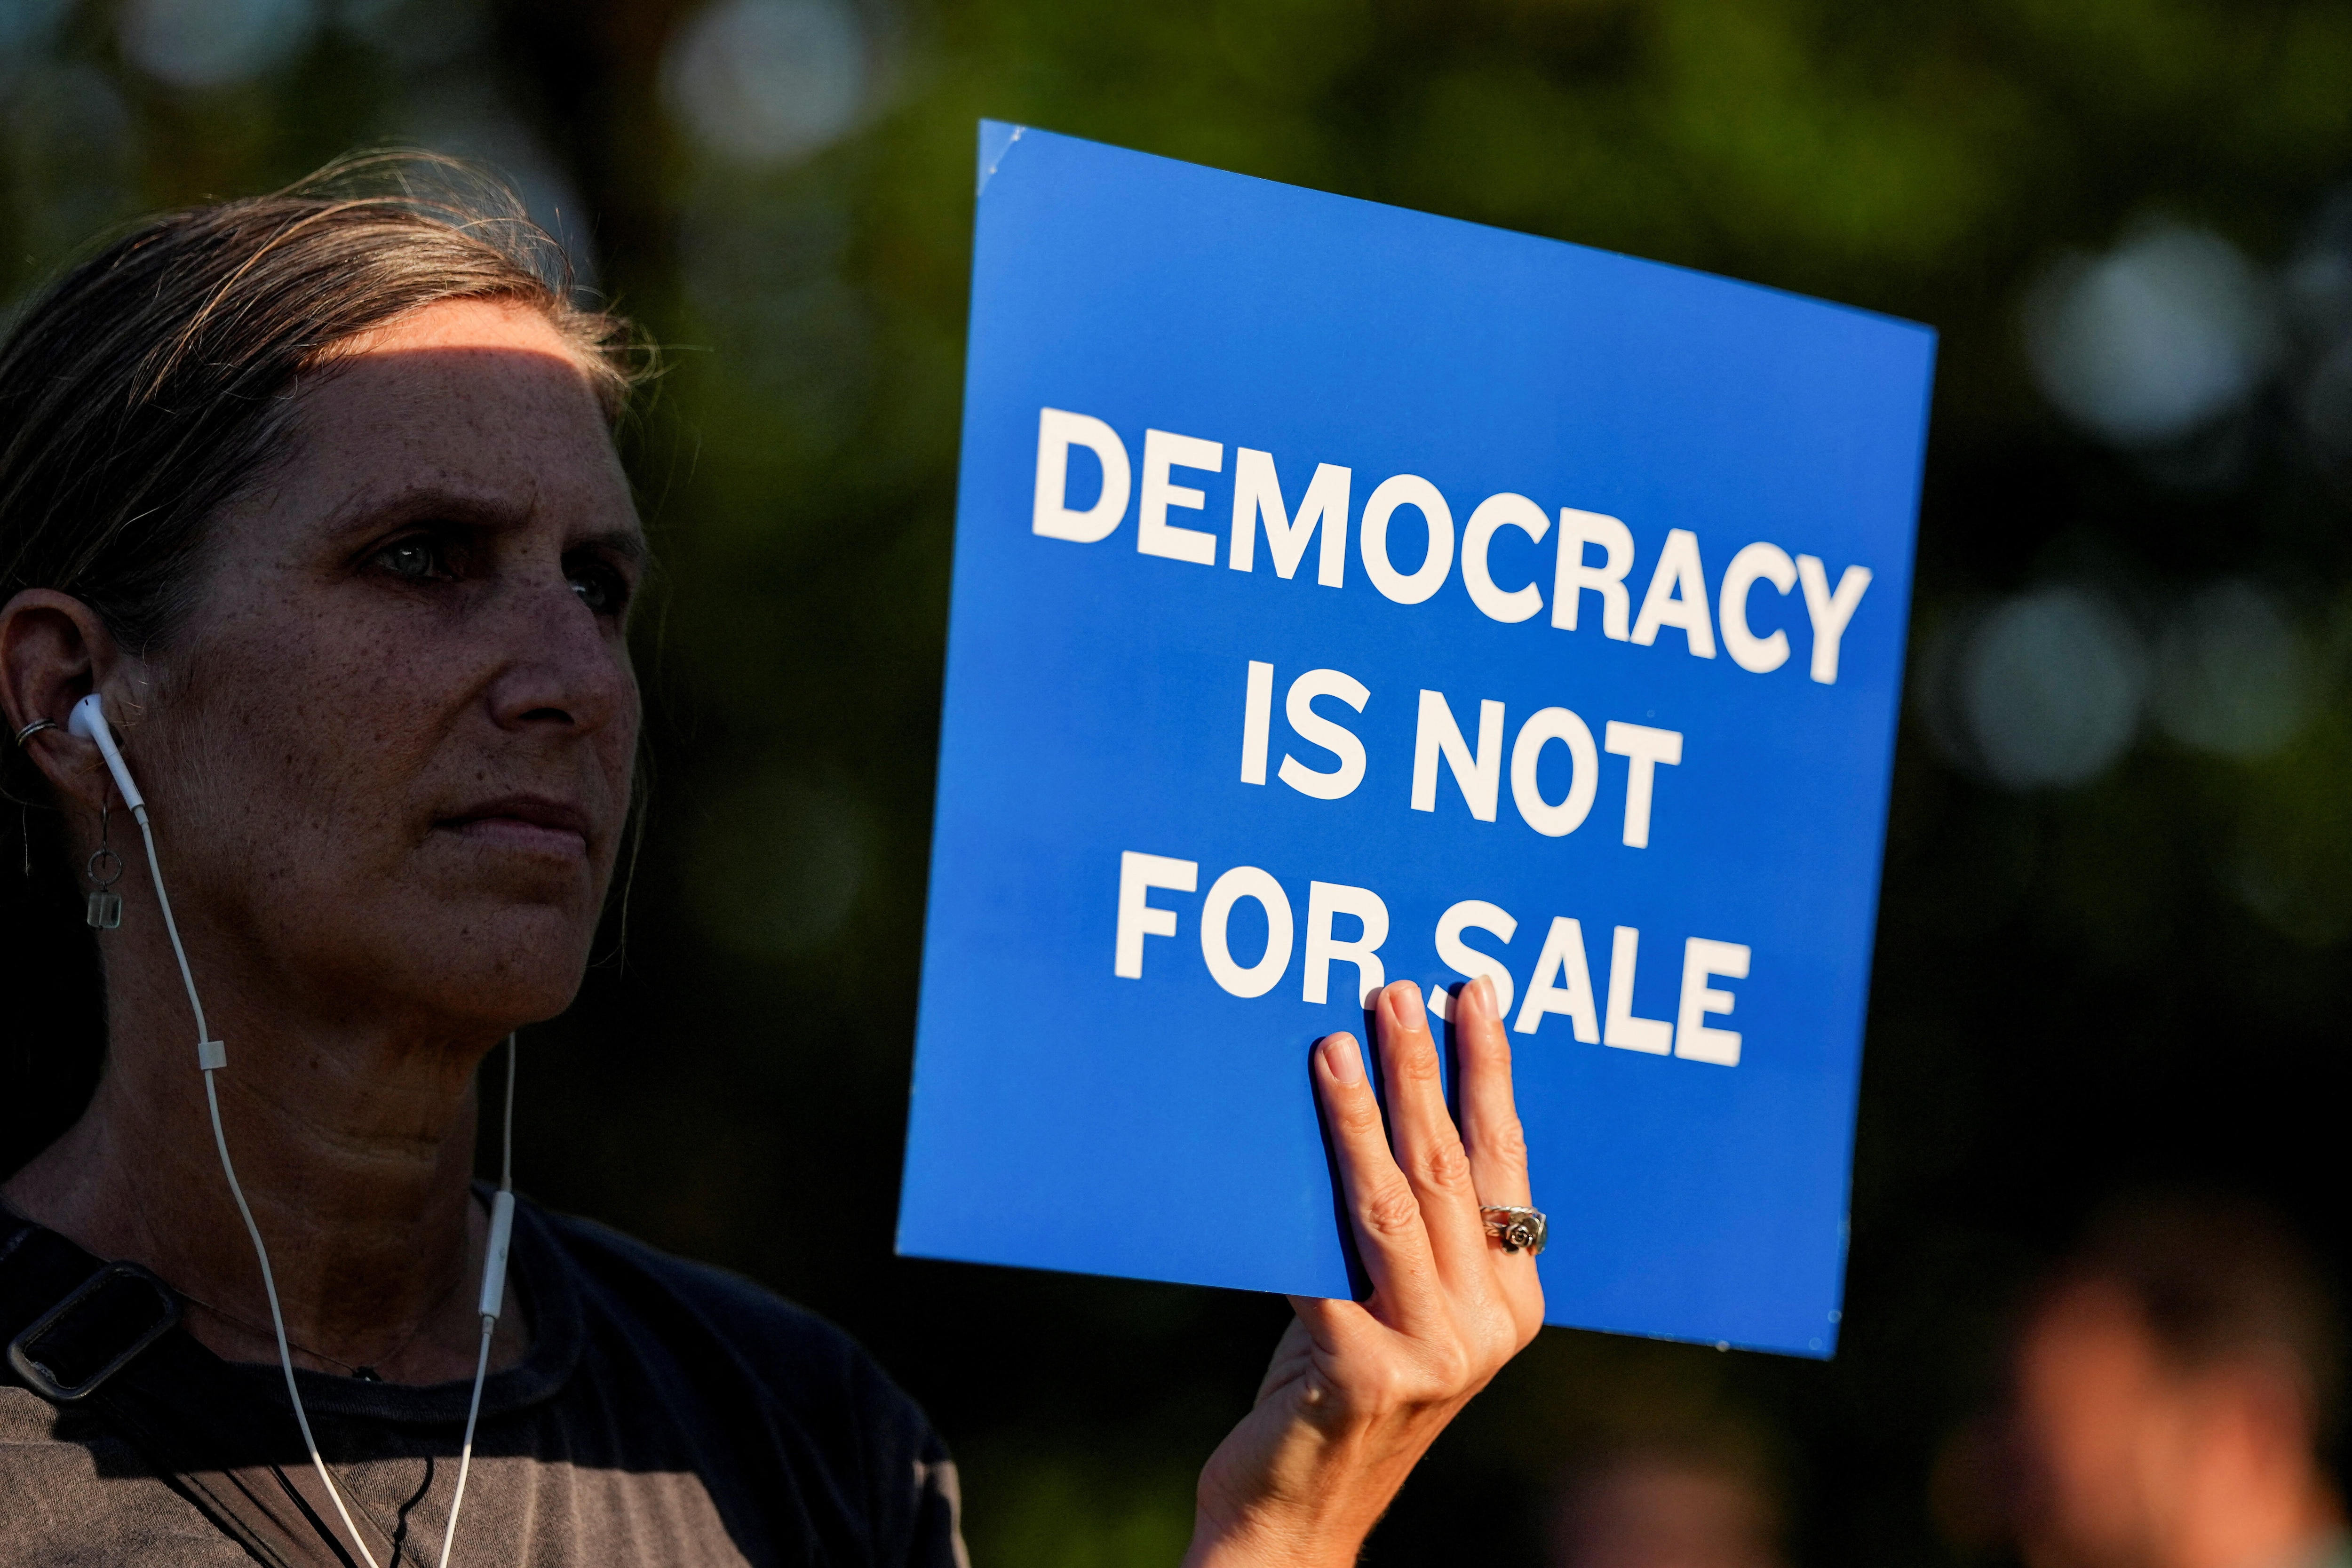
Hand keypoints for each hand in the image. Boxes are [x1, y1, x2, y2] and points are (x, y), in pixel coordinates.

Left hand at [1183, 975, 1543, 1567]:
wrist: (1295, 1518)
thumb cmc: (1335, 1388)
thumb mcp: (1390, 1301)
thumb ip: (1403, 1225)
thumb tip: (1373, 1097)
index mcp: (1513, 1300)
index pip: (1506, 1162)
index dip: (1489, 1072)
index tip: (1472, 994)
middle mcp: (1486, 1324)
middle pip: (1452, 1168)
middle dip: (1423, 1069)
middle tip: (1397, 990)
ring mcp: (1433, 1352)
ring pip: (1395, 1203)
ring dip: (1362, 1114)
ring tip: (1333, 1043)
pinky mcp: (1365, 1371)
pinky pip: (1321, 1260)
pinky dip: (1293, 1196)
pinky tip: (1269, 1141)